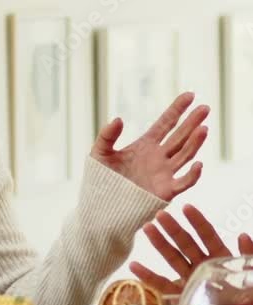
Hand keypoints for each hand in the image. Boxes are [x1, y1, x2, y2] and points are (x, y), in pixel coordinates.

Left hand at [91, 92, 208, 201]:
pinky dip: (192, 175)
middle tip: (205, 107)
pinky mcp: (164, 192)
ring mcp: (164, 174)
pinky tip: (198, 164)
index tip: (190, 95)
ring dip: (195, 143)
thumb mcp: (99, 154)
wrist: (100, 209)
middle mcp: (159, 157)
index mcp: (146, 145)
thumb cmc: (99, 182)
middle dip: (193, 122)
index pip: (166, 123)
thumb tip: (118, 119)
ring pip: (185, 155)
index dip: (178, 109)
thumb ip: (107, 136)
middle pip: (180, 136)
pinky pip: (183, 183)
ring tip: (204, 128)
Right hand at [129, 204, 252, 293]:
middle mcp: (203, 265)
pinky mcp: (182, 297)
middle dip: (173, 229)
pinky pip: (163, 286)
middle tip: (160, 215)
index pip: (207, 236)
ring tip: (147, 228)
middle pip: (186, 244)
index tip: (186, 208)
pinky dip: (148, 277)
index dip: (197, 222)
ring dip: (160, 244)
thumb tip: (242, 235)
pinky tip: (134, 267)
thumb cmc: (250, 300)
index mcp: (221, 257)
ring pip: (173, 259)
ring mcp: (191, 280)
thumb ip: (248, 255)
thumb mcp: (252, 275)